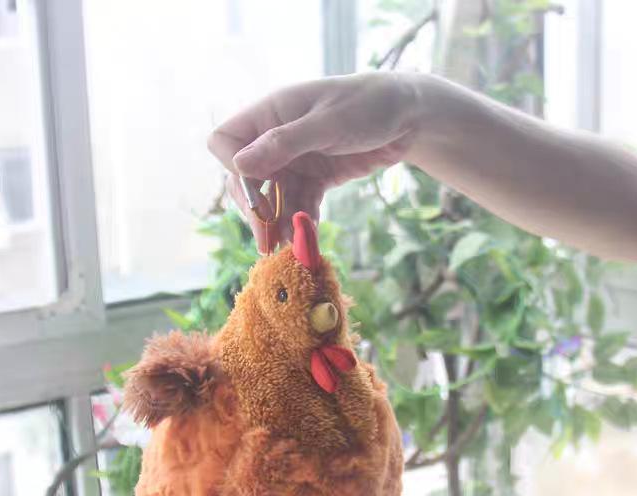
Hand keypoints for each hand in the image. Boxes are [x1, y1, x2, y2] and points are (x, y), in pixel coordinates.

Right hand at [207, 72, 421, 243]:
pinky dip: (303, 223)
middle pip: (247, 180)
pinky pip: (300, 205)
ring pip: (274, 199)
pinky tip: (310, 240)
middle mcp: (275, 138)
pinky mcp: (315, 178)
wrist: (410, 116)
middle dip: (257, 210)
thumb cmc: (369, 105)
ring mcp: (295, 160)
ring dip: (280, 224)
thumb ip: (284, 143)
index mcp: (270, 113)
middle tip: (268, 242)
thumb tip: (239, 165)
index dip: (234, 171)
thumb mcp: (328, 123)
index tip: (255, 195)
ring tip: (291, 248)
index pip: (226, 143)